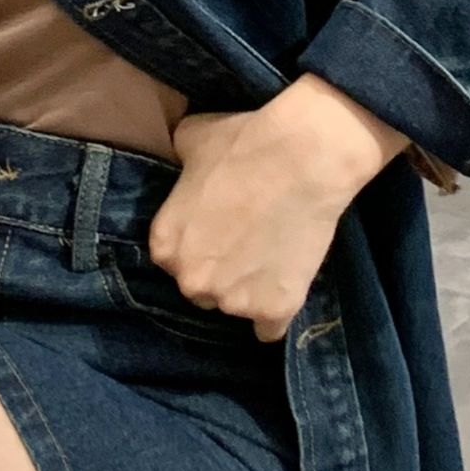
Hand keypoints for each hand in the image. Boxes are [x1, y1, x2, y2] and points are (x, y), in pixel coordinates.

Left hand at [146, 75, 413, 342]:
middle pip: (202, 289)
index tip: (221, 232)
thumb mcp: (190, 140)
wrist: (304, 157)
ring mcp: (232, 301)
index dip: (200, 246)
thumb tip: (182, 159)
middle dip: (221, 272)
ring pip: (236, 308)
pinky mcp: (274, 310)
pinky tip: (284, 294)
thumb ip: (178, 162)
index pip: (176, 260)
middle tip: (248, 244)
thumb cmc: (244, 142)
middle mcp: (191, 281)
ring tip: (273, 259)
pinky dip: (276, 315)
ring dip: (249, 291)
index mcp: (165, 245)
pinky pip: (270, 330)